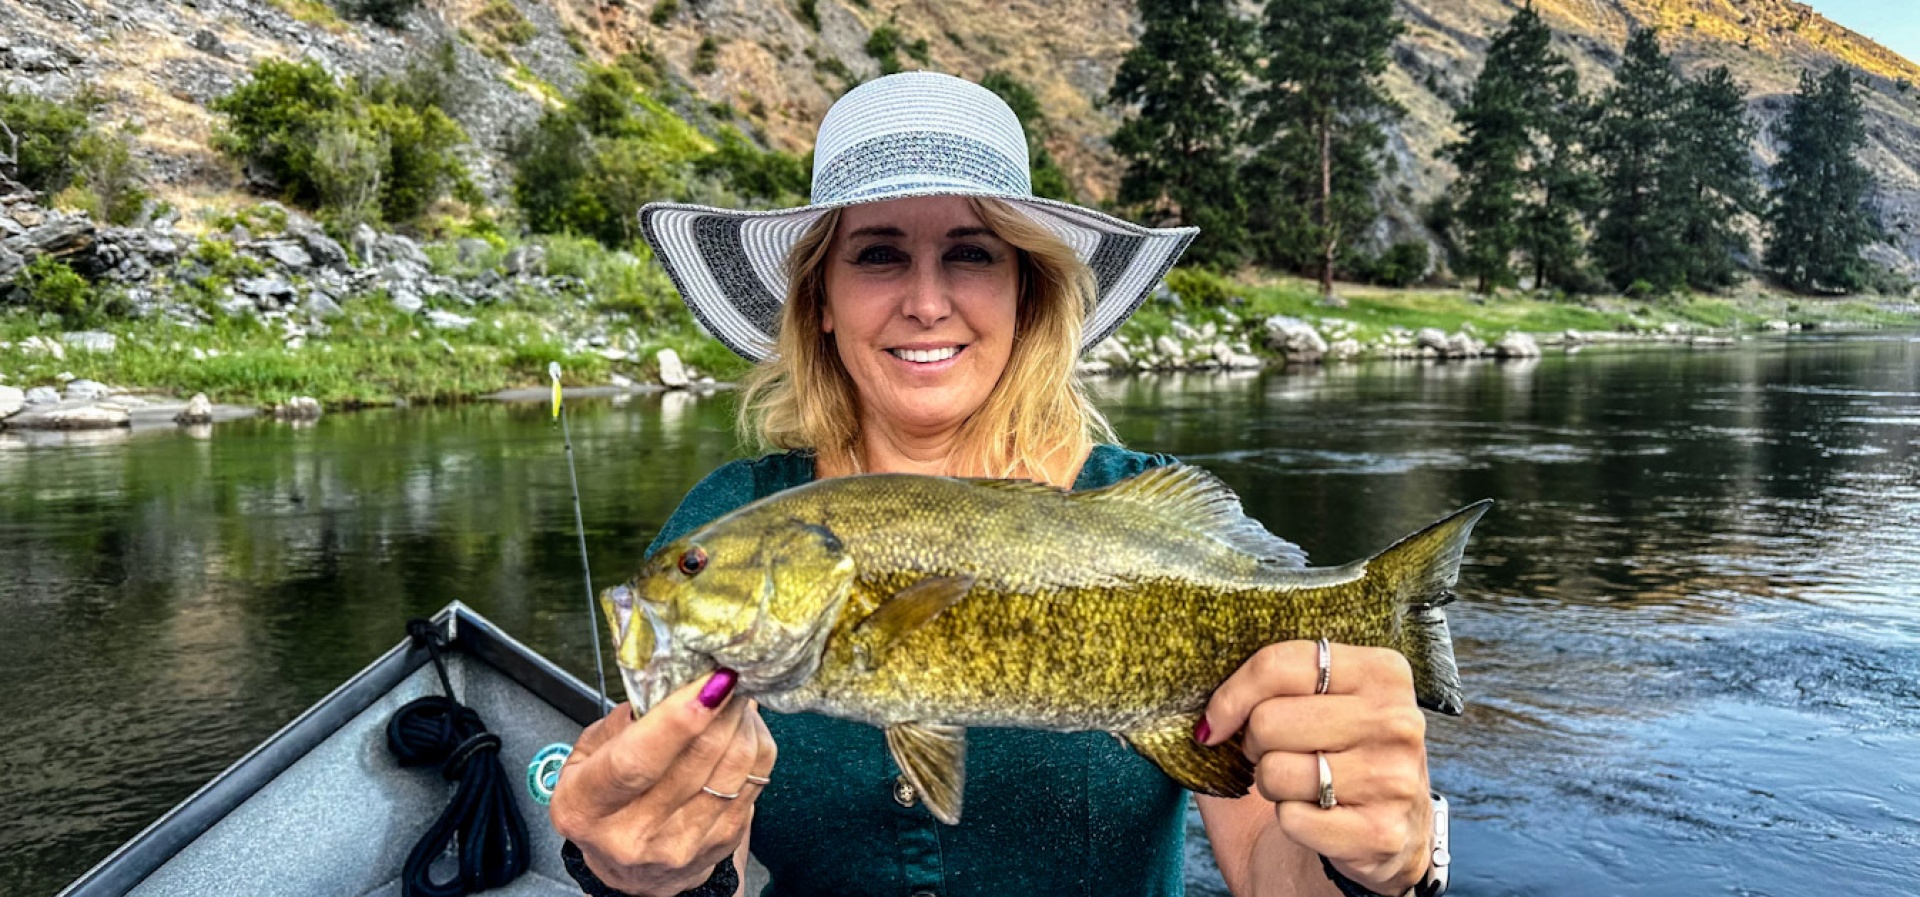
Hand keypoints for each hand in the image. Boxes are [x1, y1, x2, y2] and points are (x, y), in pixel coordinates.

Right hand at [549, 671, 776, 896]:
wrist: (633, 872)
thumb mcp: (585, 760)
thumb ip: (618, 725)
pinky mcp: (722, 842)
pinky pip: (755, 778)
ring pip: (733, 766)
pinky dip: (754, 742)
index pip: (635, 763)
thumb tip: (666, 685)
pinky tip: (742, 725)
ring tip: (733, 695)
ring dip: (740, 720)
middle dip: (721, 706)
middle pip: (695, 760)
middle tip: (728, 671)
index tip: (708, 682)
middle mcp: (634, 834)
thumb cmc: (605, 801)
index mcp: (586, 807)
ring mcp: (683, 844)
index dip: (676, 721)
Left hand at [1200, 641, 1431, 894]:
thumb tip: (1195, 690)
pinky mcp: (1382, 833)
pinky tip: (1321, 820)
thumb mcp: (1314, 703)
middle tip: (1279, 756)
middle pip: (1268, 721)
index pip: (1277, 665)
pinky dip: (1291, 824)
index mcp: (1382, 671)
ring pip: (1275, 772)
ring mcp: (1394, 778)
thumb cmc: (1334, 760)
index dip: (1230, 698)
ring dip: (1273, 786)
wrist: (1384, 841)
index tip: (1214, 724)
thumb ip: (1268, 683)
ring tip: (1305, 788)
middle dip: (1255, 746)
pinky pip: (1292, 820)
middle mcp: (1398, 720)